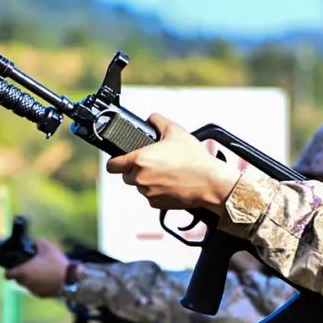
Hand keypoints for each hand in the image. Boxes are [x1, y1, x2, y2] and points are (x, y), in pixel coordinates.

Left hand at [4, 238, 68, 296]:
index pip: (7, 274)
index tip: (15, 266)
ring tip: (42, 273)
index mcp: (23, 272)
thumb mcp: (47, 247)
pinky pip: (37, 290)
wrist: (71, 280)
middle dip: (22, 274)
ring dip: (32, 280)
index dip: (9, 270)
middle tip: (32, 267)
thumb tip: (33, 243)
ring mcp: (33, 291)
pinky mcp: (41, 296)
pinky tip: (49, 280)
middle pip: (18, 279)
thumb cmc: (56, 263)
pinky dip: (40, 285)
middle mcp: (25, 283)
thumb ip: (37, 242)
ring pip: (27, 285)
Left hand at [105, 114, 243, 210]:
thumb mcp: (176, 132)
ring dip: (146, 180)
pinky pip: (150, 197)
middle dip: (135, 170)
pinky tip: (170, 183)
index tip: (120, 160)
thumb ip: (158, 121)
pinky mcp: (157, 204)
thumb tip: (152, 118)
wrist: (209, 183)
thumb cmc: (194, 160)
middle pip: (126, 176)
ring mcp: (148, 193)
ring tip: (165, 172)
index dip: (115, 161)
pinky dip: (157, 191)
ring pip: (139, 186)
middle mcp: (140, 178)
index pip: (112, 165)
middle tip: (151, 163)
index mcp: (139, 160)